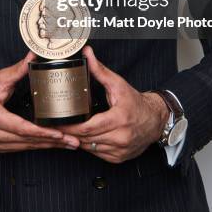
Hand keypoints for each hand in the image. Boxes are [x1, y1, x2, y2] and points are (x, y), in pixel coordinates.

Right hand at [0, 51, 79, 152]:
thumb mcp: (0, 78)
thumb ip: (19, 69)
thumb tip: (34, 56)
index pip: (22, 128)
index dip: (42, 132)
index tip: (60, 133)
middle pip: (28, 140)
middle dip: (53, 141)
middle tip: (74, 140)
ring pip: (27, 146)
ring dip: (49, 145)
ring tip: (69, 143)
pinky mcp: (0, 146)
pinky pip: (23, 147)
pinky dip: (39, 144)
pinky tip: (53, 143)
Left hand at [55, 46, 169, 163]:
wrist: (154, 119)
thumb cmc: (136, 102)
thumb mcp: (118, 84)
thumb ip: (100, 70)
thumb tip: (87, 54)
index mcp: (119, 119)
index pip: (87, 128)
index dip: (70, 127)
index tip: (58, 123)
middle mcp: (121, 137)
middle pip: (86, 139)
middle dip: (70, 133)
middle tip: (57, 126)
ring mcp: (120, 150)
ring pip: (90, 148)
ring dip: (78, 140)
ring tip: (68, 131)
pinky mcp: (119, 157)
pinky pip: (97, 154)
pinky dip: (89, 146)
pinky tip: (84, 137)